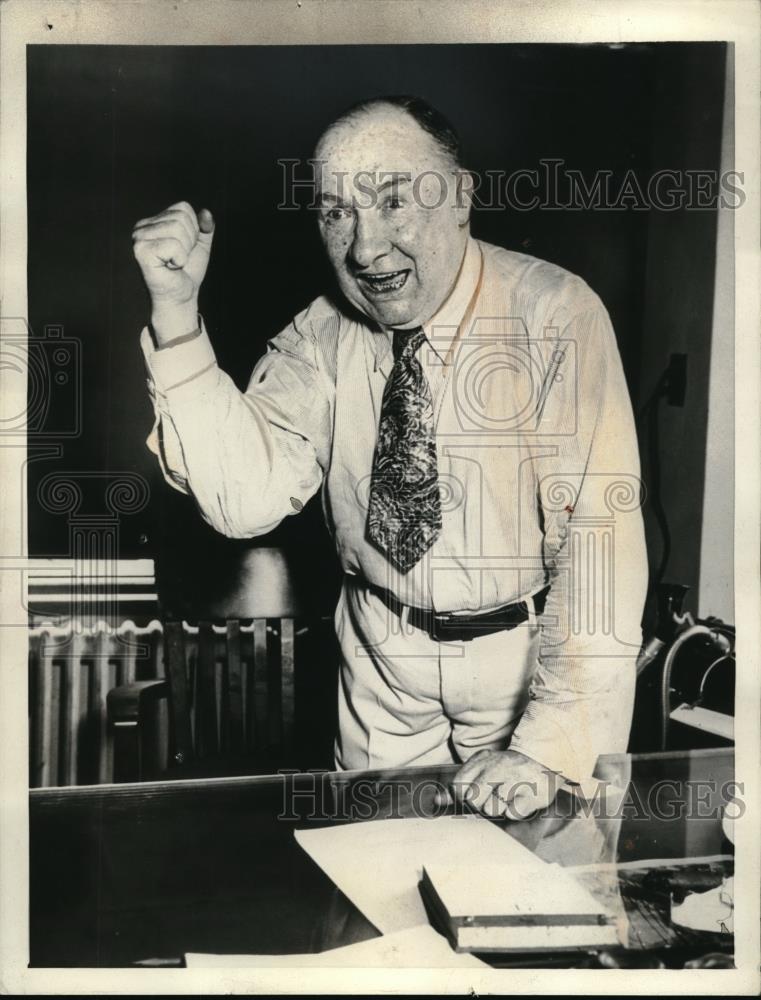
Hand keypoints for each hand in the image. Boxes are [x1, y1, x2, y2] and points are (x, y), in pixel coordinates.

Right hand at [132, 201, 214, 342]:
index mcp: (154, 221)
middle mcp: (142, 226)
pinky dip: (179, 259)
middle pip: (181, 218)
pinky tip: (169, 268)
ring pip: (177, 229)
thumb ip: (205, 227)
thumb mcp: (200, 245)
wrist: (181, 297)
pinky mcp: (141, 251)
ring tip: (174, 263)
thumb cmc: (187, 272)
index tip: (185, 248)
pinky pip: (173, 245)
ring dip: (184, 251)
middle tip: (179, 258)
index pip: (183, 208)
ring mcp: (139, 238)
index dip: (193, 230)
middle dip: (189, 242)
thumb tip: (206, 212)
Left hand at [440, 749, 562, 819]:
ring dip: (499, 809)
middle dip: (481, 805)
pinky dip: (515, 812)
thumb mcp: (483, 770)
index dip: (464, 797)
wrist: (543, 760)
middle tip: (494, 797)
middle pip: (473, 800)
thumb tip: (437, 801)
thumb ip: (460, 787)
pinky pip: (512, 814)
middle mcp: (497, 766)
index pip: (458, 786)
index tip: (477, 794)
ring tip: (509, 798)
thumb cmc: (507, 771)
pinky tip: (520, 800)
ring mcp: (515, 778)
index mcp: (482, 759)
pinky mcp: (532, 793)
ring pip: (491, 809)